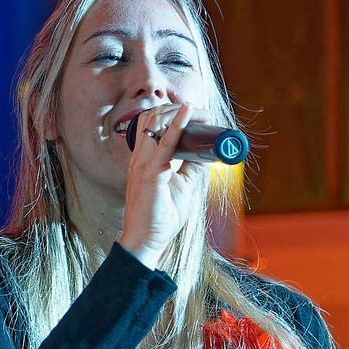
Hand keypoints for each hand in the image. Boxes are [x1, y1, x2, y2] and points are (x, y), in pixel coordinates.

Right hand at [117, 102, 209, 268]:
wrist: (145, 241)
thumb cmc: (160, 217)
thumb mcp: (182, 186)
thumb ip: (191, 168)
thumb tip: (208, 153)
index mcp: (144, 160)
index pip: (152, 124)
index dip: (173, 113)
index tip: (198, 115)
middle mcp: (140, 157)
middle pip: (152, 117)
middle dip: (176, 108)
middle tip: (203, 113)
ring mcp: (143, 164)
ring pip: (155, 122)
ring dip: (177, 111)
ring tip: (199, 112)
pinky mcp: (150, 173)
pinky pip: (165, 143)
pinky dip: (177, 125)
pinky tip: (188, 113)